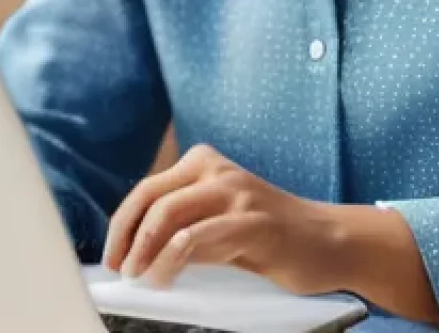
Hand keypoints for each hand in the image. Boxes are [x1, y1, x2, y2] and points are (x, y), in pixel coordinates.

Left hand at [101, 143, 341, 293]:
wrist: (326, 239)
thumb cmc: (268, 237)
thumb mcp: (218, 221)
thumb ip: (184, 224)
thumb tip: (135, 250)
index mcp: (203, 163)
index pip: (147, 188)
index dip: (121, 224)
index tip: (111, 256)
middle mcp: (216, 169)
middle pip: (152, 197)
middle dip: (126, 236)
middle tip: (120, 269)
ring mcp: (236, 192)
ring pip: (170, 213)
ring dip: (145, 250)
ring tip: (141, 276)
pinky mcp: (252, 220)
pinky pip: (198, 236)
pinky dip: (172, 257)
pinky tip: (166, 275)